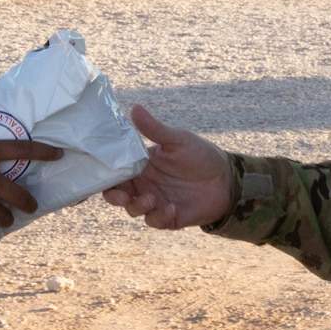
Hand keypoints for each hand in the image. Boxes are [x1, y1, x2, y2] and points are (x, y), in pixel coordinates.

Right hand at [102, 105, 233, 228]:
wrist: (227, 179)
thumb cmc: (202, 156)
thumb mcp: (178, 140)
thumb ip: (155, 129)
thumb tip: (134, 108)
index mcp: (142, 165)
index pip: (116, 171)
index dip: (106, 174)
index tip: (104, 173)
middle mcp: (145, 184)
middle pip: (117, 194)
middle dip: (115, 196)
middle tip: (123, 194)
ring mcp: (156, 202)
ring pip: (134, 209)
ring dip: (138, 206)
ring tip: (152, 199)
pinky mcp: (169, 217)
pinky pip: (155, 221)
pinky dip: (159, 216)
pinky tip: (171, 208)